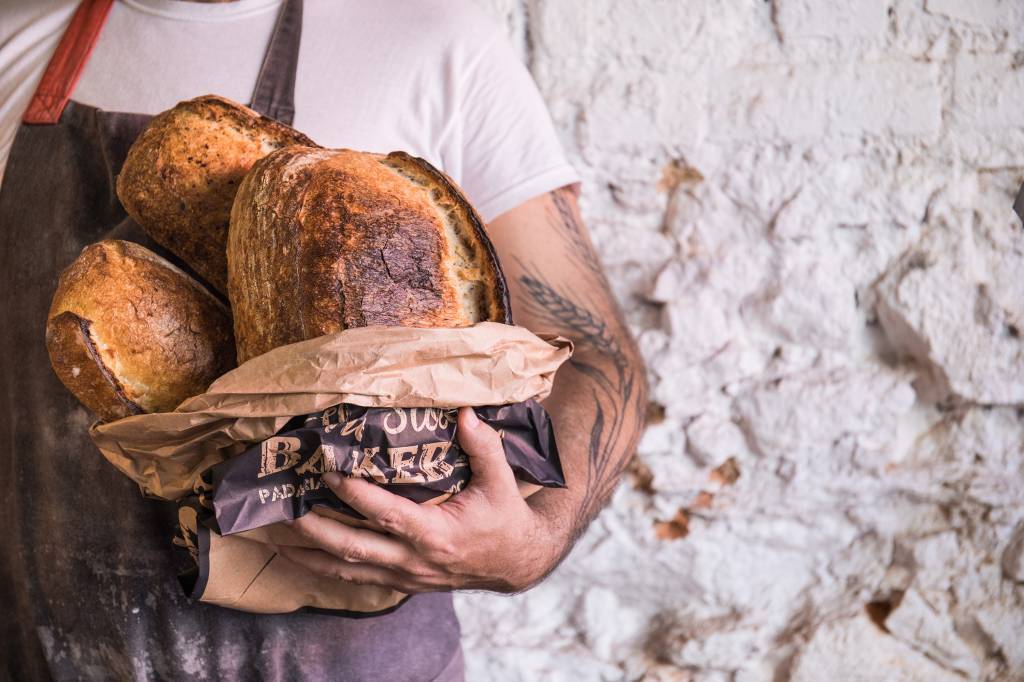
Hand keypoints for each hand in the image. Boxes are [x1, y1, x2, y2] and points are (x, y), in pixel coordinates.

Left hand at [274, 407, 568, 593]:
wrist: (516, 563)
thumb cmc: (505, 517)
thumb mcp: (502, 480)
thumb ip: (483, 446)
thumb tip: (464, 412)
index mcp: (437, 534)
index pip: (388, 515)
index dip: (357, 495)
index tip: (329, 473)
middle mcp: (414, 560)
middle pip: (353, 547)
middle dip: (314, 529)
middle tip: (282, 508)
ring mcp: (405, 575)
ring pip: (347, 568)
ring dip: (308, 553)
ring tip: (273, 536)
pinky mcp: (400, 581)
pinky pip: (355, 576)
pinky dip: (323, 566)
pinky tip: (299, 555)